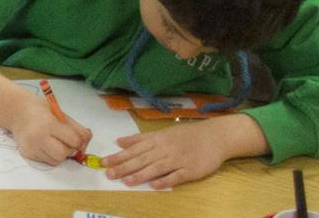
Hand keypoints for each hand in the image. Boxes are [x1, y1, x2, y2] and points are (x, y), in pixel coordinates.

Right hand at [7, 91, 91, 167]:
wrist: (16, 111)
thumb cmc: (40, 110)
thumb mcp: (60, 113)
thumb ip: (76, 128)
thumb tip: (87, 142)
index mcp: (49, 123)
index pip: (74, 140)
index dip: (78, 141)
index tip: (76, 138)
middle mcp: (38, 136)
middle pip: (64, 154)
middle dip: (69, 149)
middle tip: (65, 141)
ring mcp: (31, 147)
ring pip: (56, 161)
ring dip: (60, 155)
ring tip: (55, 143)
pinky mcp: (27, 154)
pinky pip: (46, 161)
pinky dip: (50, 155)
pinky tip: (45, 145)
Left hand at [102, 117, 251, 189]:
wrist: (214, 137)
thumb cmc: (186, 135)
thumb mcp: (162, 133)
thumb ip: (140, 138)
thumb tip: (119, 141)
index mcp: (157, 140)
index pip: (134, 149)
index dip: (119, 156)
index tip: (104, 162)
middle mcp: (165, 149)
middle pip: (142, 159)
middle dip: (124, 167)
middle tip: (109, 174)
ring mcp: (178, 159)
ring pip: (156, 168)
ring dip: (140, 175)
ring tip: (126, 181)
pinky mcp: (191, 170)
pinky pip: (176, 176)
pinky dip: (166, 180)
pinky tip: (154, 186)